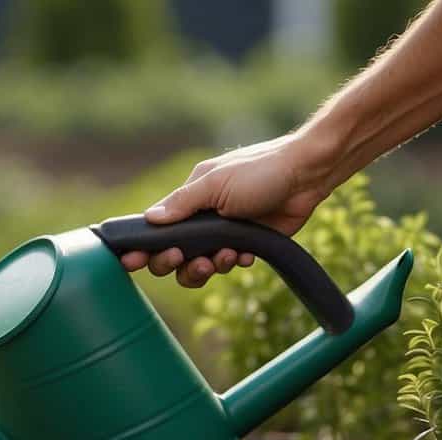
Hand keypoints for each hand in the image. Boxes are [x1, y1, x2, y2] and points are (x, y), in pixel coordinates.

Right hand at [121, 134, 333, 287]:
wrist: (308, 174)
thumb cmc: (260, 169)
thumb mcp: (216, 183)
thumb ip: (183, 204)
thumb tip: (149, 219)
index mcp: (190, 199)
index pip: (157, 229)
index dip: (144, 247)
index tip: (134, 261)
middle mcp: (203, 218)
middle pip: (174, 255)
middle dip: (177, 263)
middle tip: (186, 259)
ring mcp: (224, 233)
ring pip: (200, 265)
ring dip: (207, 267)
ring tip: (226, 257)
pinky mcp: (247, 244)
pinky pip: (230, 264)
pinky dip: (235, 262)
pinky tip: (247, 253)